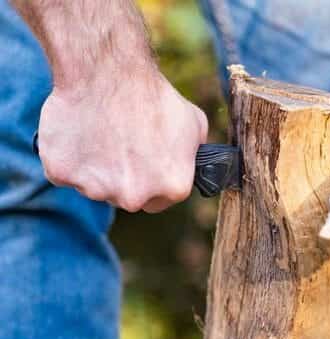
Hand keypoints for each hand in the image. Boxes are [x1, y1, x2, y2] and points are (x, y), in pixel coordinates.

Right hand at [37, 66, 207, 212]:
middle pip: (126, 197)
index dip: (150, 181)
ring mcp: (95, 188)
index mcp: (172, 188)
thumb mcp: (194, 124)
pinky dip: (65, 156)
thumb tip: (194, 164)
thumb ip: (194, 154)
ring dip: (93, 168)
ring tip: (98, 133)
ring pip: (92, 186)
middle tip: (119, 143)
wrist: (107, 71)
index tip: (142, 164)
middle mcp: (135, 197)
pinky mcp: (61, 174)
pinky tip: (75, 132)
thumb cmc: (153, 94)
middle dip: (122, 177)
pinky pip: (62, 172)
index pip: (158, 201)